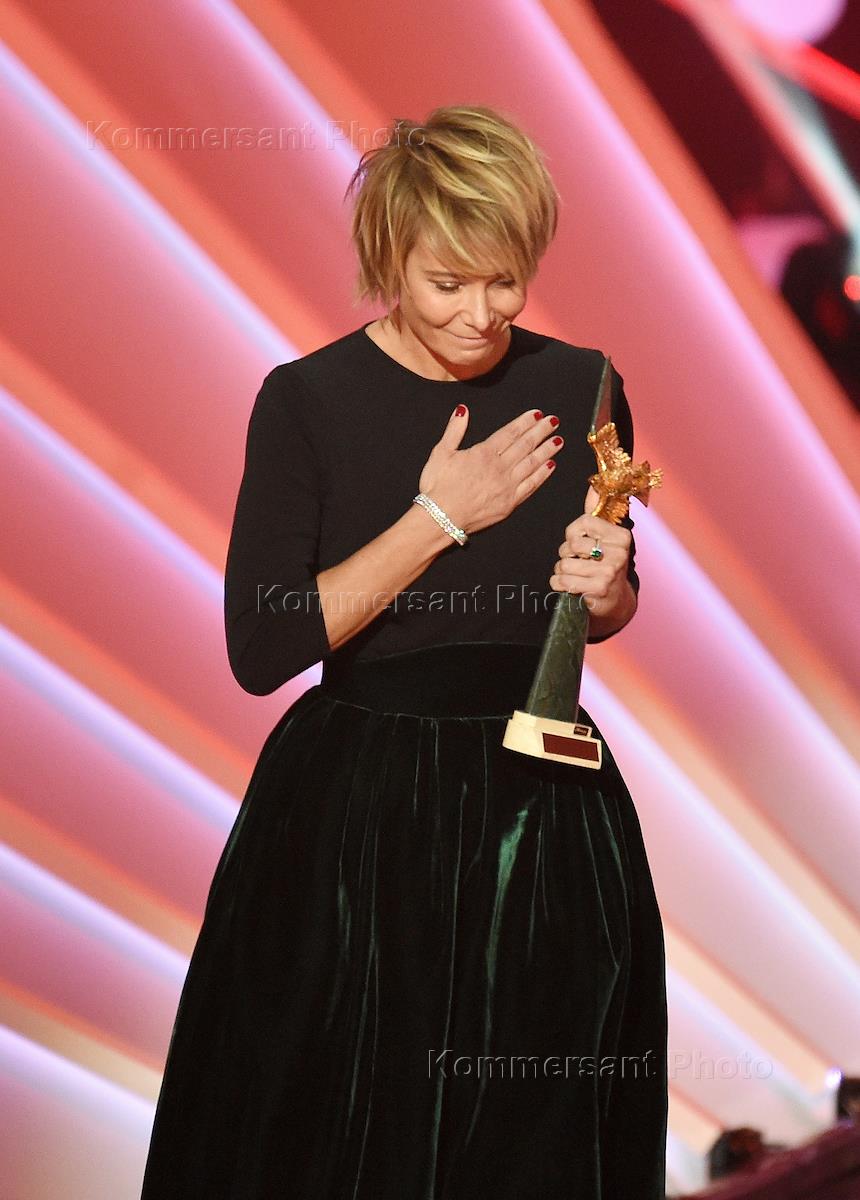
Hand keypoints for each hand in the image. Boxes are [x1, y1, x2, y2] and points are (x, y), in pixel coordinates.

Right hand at [418, 404, 562, 535]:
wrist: (440, 519)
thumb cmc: (438, 487)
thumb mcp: (440, 453)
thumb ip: (454, 430)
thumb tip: (462, 410)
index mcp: (484, 453)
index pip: (510, 433)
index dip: (525, 422)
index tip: (538, 414)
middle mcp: (499, 468)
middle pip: (525, 445)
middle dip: (541, 431)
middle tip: (554, 421)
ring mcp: (507, 486)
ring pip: (532, 463)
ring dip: (547, 450)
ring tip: (558, 440)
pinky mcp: (510, 504)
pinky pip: (531, 486)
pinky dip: (542, 475)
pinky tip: (551, 466)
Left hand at [549, 485, 632, 619]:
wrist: (615, 600)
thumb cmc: (605, 564)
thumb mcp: (604, 537)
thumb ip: (595, 511)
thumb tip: (594, 485)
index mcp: (621, 536)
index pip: (584, 522)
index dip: (572, 533)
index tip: (578, 542)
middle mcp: (618, 554)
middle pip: (571, 545)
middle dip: (566, 554)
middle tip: (577, 561)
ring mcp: (608, 573)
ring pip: (564, 565)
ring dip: (562, 572)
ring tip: (574, 575)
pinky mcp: (596, 591)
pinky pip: (561, 582)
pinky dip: (559, 584)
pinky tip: (571, 586)